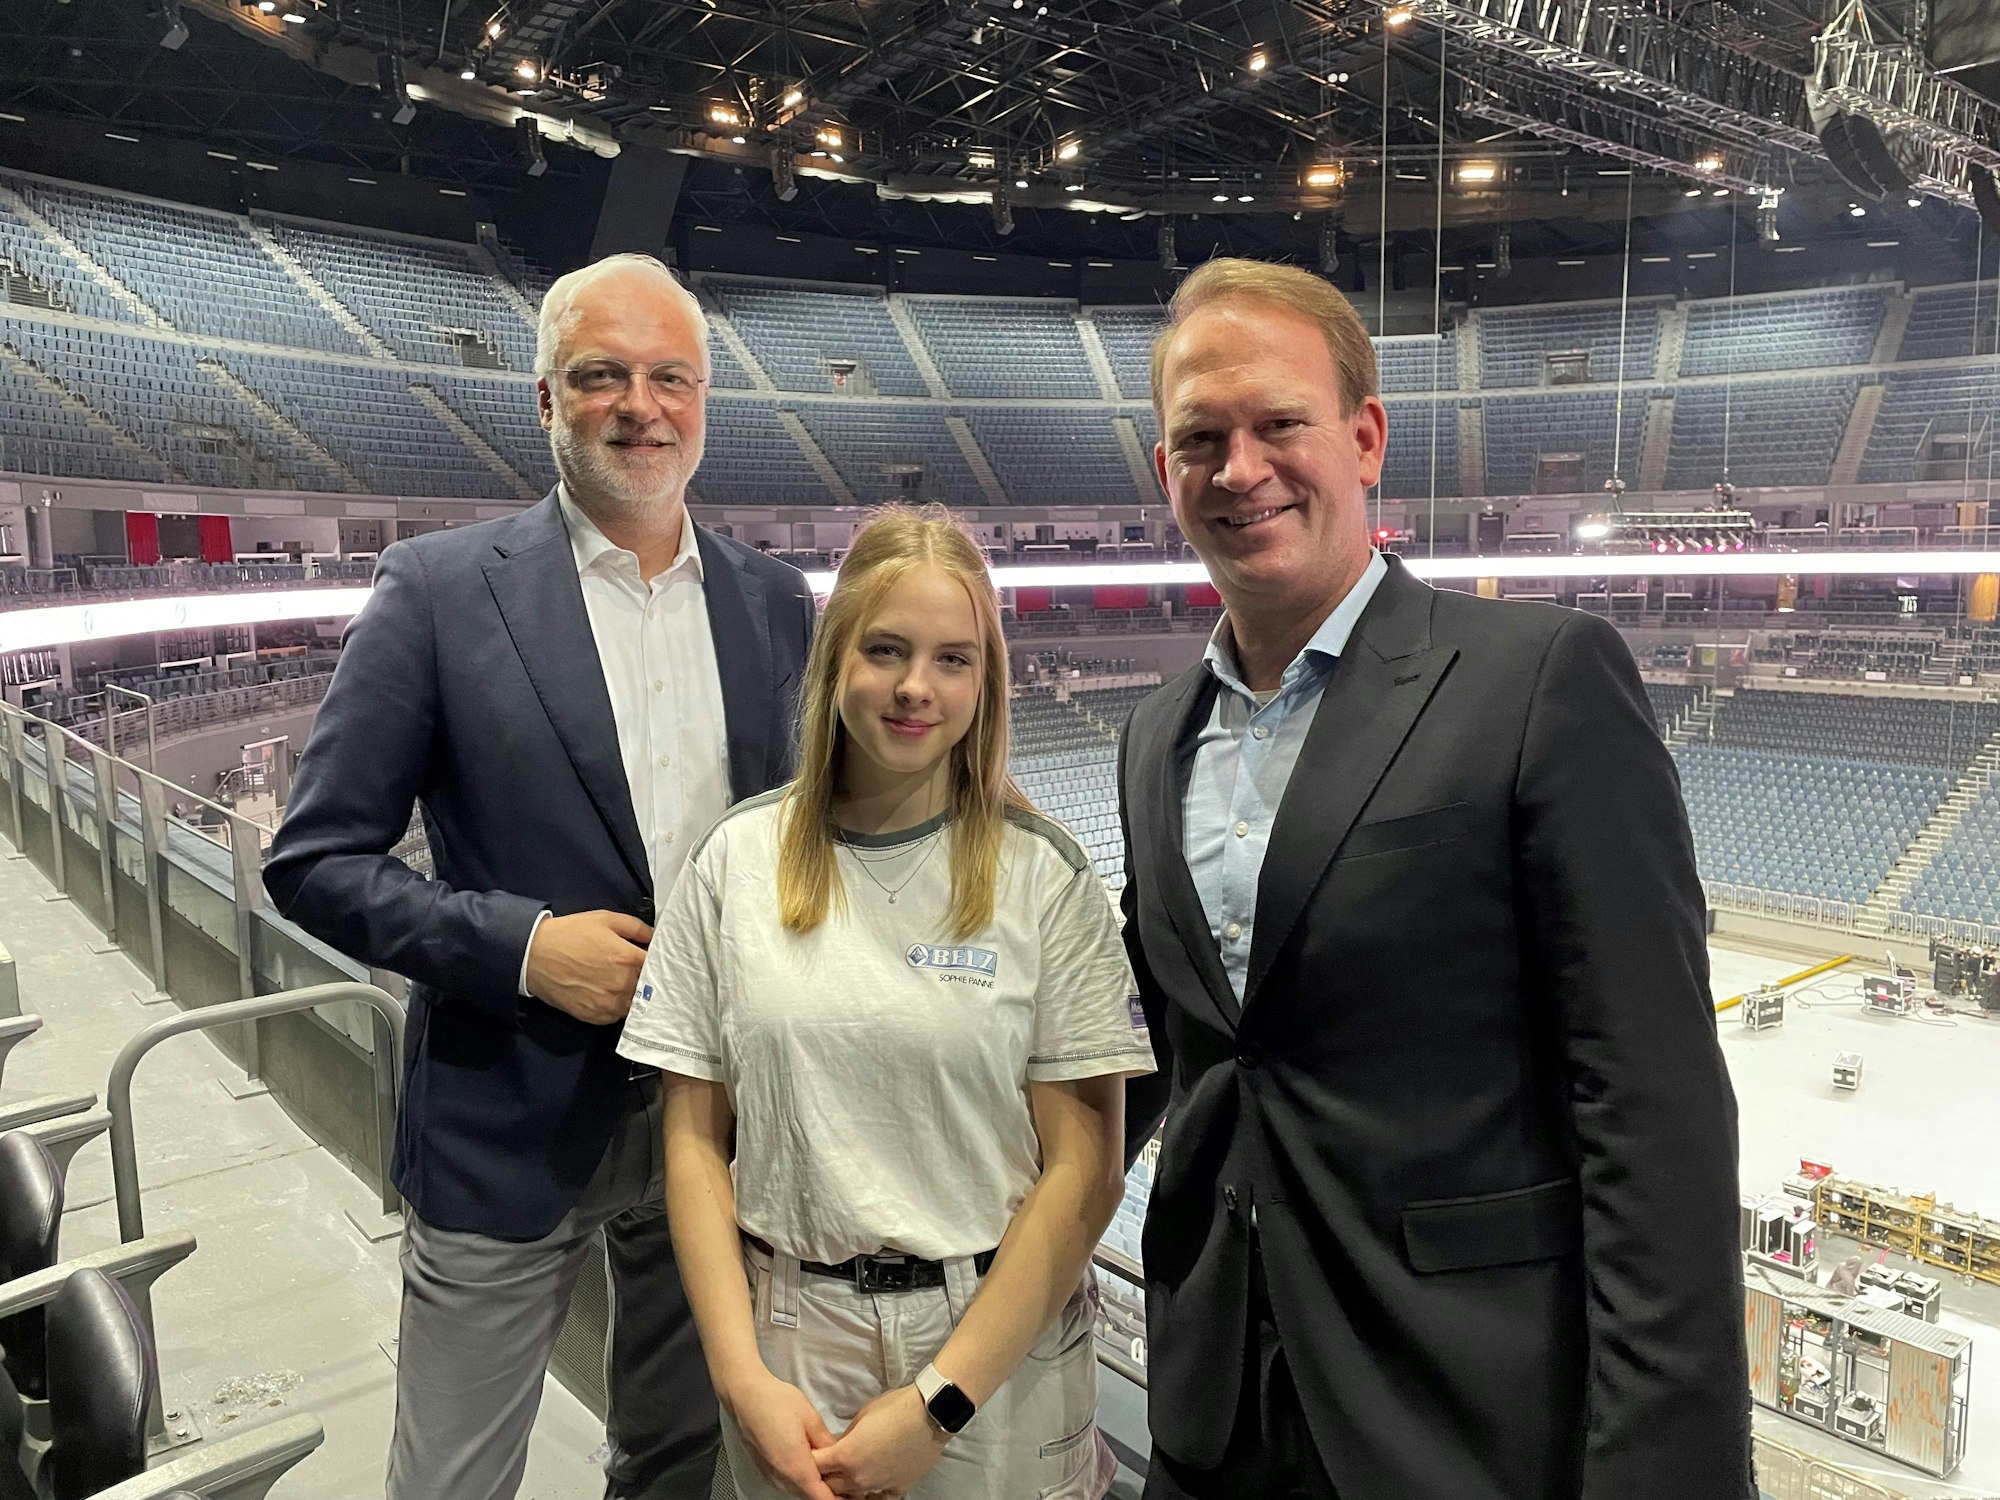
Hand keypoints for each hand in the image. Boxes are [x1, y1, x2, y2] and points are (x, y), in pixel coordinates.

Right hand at [523, 910, 651, 1023]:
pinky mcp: (595, 1016)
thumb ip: (636, 927)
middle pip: (647, 987)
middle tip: (632, 971)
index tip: (651, 960)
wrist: (534, 955)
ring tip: (617, 983)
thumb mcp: (605, 919)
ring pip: (633, 1004)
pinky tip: (605, 993)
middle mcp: (622, 984)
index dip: (656, 962)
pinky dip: (615, 1007)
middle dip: (644, 979)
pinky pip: (616, 1015)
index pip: (657, 966)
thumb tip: (654, 937)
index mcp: (628, 958)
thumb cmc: (569, 935)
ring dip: (631, 995)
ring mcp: (609, 1003)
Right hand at [721, 1370, 841, 1499]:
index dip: (839, 1499)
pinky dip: (800, 1479)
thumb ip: (827, 1444)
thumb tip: (839, 1458)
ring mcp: (770, 1475)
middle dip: (828, 1492)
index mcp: (796, 1468)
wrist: (745, 1394)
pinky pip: (786, 1482)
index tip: (853, 1493)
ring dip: (813, 1486)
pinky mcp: (764, 1468)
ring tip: (831, 1470)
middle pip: (809, 1496)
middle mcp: (781, 1478)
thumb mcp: (811, 1419)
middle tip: (847, 1480)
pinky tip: (809, 1462)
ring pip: (797, 1490)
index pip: (821, 1498)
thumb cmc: (778, 1402)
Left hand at [813, 1385, 948, 1499]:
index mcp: (845, 1455)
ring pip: (853, 1496)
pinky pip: (879, 1499)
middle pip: (830, 1486)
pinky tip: (871, 1487)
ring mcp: (879, 1486)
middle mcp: (858, 1477)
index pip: (815, 1465)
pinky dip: (872, 1494)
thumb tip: (840, 1446)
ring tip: (849, 1476)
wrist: (929, 1413)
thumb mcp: (861, 1416)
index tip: (810, 1454)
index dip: (812, 1459)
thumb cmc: (894, 1408)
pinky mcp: (897, 1488)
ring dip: (847, 1488)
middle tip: (828, 1466)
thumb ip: (846, 1437)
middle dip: (825, 1476)